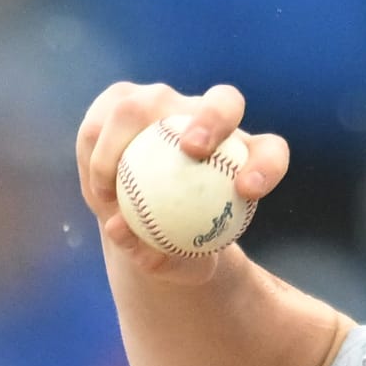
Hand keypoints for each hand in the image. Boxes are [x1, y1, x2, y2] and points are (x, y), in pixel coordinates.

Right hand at [76, 82, 288, 285]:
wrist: (138, 219)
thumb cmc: (169, 245)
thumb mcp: (171, 264)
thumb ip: (155, 256)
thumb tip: (122, 231)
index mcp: (244, 154)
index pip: (269, 151)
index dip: (266, 164)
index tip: (246, 191)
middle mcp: (209, 117)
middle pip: (224, 101)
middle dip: (212, 118)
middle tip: (191, 150)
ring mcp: (164, 103)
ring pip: (148, 104)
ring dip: (127, 138)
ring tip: (112, 186)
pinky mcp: (120, 101)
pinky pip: (105, 119)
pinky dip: (98, 149)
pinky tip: (96, 183)